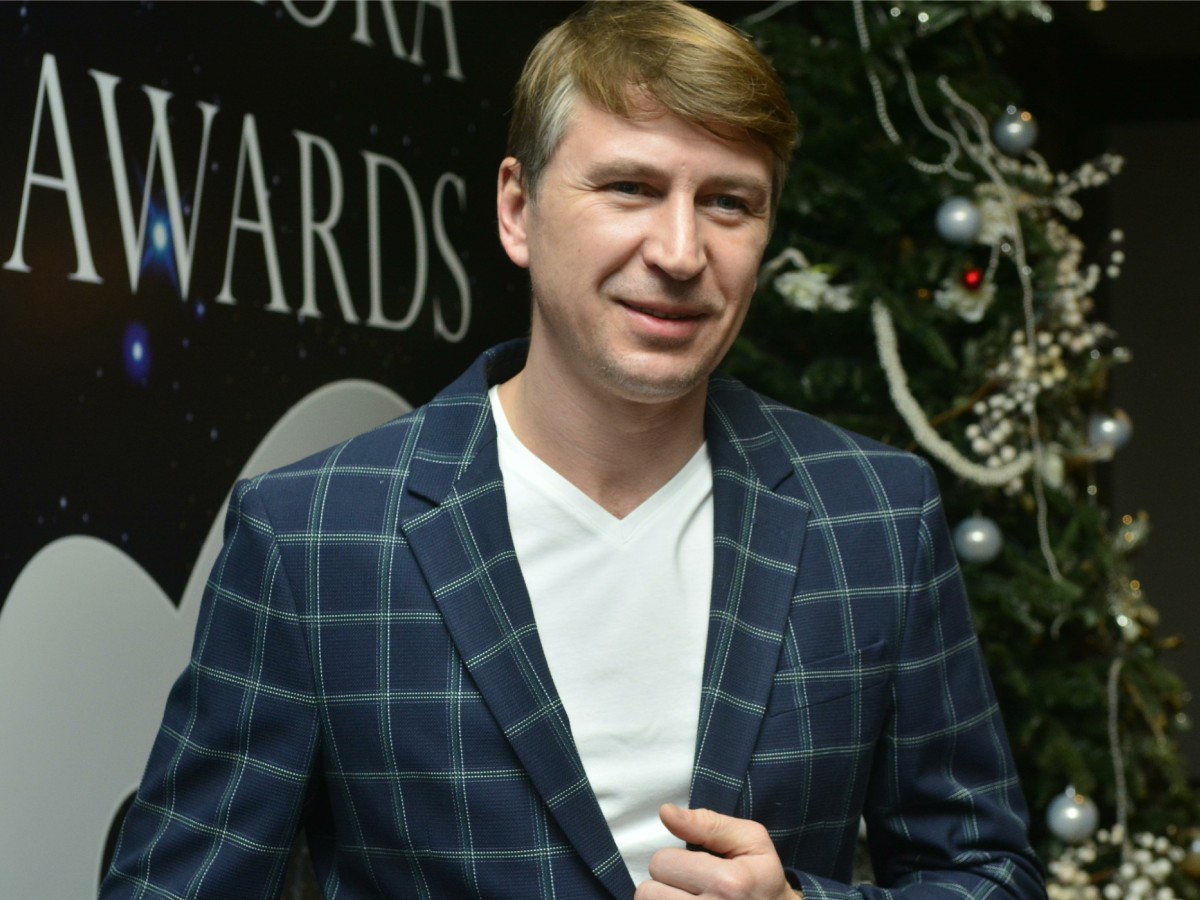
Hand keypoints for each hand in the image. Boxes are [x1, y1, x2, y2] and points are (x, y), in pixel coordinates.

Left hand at [634, 804, 801, 898]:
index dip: (675, 859)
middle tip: (691, 886)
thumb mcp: (751, 841)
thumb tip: (666, 812)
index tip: (696, 866)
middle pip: (648, 892)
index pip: (661, 862)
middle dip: (666, 884)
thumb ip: (708, 823)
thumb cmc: (763, 879)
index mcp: (727, 883)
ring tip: (686, 899)